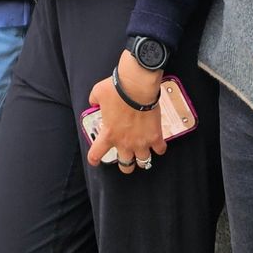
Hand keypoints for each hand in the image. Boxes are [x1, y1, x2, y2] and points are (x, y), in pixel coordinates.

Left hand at [86, 59, 167, 174]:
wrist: (137, 86)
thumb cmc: (118, 89)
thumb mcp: (98, 92)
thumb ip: (94, 100)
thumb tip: (93, 101)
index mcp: (109, 134)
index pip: (96, 154)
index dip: (94, 159)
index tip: (95, 159)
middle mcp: (124, 142)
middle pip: (125, 165)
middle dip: (125, 164)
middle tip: (126, 157)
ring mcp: (141, 142)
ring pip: (143, 162)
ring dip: (142, 158)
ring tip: (143, 153)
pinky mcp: (155, 137)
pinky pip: (160, 150)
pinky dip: (159, 148)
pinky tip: (157, 143)